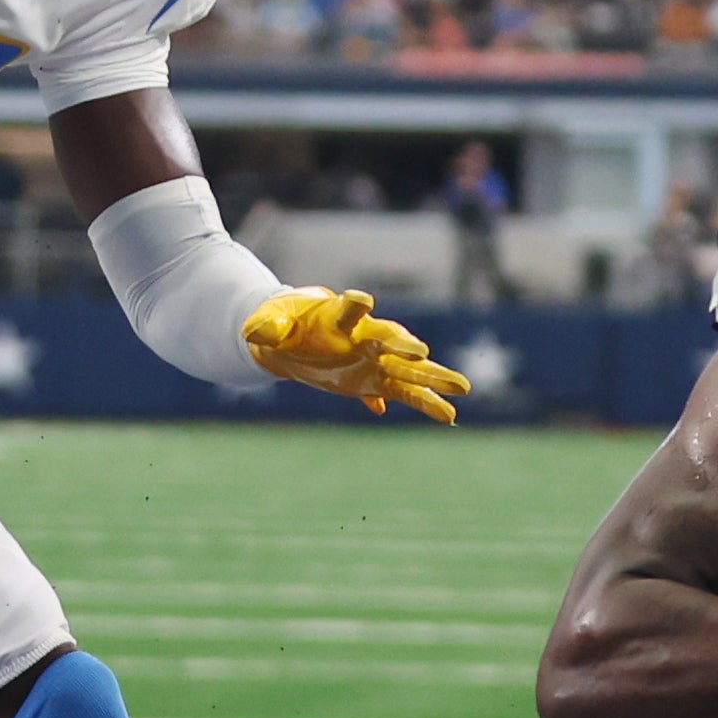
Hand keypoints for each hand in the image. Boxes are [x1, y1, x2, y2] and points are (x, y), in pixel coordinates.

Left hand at [241, 286, 470, 421]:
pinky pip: (406, 393)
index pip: (349, 310)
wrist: (291, 338)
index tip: (362, 301)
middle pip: (390, 340)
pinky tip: (448, 416)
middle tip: (422, 353)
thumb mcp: (267, 325)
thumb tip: (254, 332)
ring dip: (434, 378)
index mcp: (337, 318)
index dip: (355, 306)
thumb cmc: (281, 324)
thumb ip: (265, 328)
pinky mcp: (375, 381)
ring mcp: (374, 360)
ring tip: (463, 388)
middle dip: (405, 346)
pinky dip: (425, 403)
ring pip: (409, 370)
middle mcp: (364, 337)